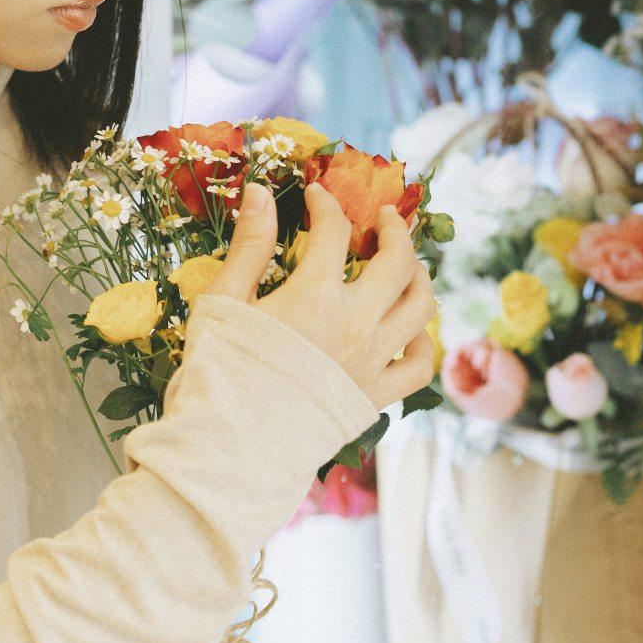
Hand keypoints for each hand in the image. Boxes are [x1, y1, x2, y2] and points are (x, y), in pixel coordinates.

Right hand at [206, 179, 436, 411]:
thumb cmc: (218, 372)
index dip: (326, 205)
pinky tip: (413, 331)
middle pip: (398, 262)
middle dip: (395, 229)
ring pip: (421, 308)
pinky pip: (420, 366)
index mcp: (316, 296)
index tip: (317, 194)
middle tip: (384, 216)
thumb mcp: (224, 300)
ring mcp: (372, 362)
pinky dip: (423, 343)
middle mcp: (356, 324)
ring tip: (408, 264)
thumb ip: (249, 245)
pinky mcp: (376, 398)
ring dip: (419, 276)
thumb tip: (261, 191)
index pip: (335, 231)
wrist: (229, 451)